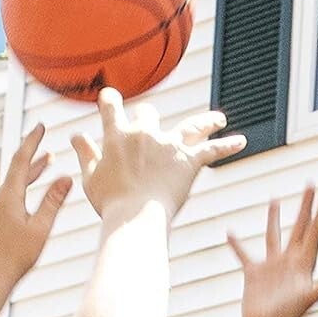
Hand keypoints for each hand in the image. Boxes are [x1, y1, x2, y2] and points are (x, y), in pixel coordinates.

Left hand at [0, 123, 71, 288]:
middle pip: (17, 171)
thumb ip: (53, 201)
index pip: (21, 160)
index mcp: (7, 196)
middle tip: (49, 149)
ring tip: (45, 166)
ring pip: (12, 184)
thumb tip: (66, 178)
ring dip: (29, 176)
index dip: (32, 142)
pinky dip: (20, 190)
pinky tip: (28, 196)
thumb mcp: (41, 228)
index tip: (40, 127)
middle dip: (34, 160)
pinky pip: (5, 196)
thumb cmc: (16, 257)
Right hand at [70, 89, 244, 222]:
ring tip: (219, 120)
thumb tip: (75, 136)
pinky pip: (213, 150)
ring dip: (206, 121)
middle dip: (149, 118)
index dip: (110, 100)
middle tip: (152, 129)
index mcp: (117, 135)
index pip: (111, 105)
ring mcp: (169, 145)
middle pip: (149, 113)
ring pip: (192, 124)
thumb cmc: (110, 203)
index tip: (111, 99)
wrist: (135, 218)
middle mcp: (144, 133)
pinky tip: (242, 141)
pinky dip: (228, 145)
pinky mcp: (188, 160)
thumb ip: (84, 154)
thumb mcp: (90, 178)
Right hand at [228, 186, 317, 316]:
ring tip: (275, 200)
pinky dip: (236, 245)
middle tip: (310, 185)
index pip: (314, 232)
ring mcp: (271, 267)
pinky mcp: (254, 275)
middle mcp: (289, 261)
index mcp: (304, 263)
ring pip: (273, 236)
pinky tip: (230, 233)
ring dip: (274, 218)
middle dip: (305, 207)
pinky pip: (244, 255)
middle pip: (299, 227)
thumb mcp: (311, 296)